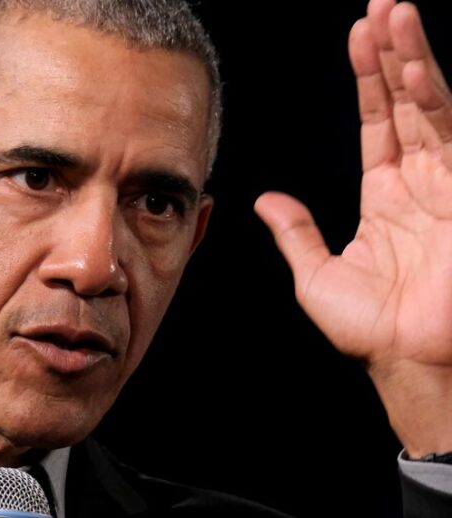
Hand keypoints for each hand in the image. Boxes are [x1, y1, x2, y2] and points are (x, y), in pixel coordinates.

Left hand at [254, 0, 450, 457]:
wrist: (407, 357)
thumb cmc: (370, 327)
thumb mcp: (316, 274)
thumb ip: (296, 232)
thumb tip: (265, 202)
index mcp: (386, 198)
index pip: (378, 125)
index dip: (369, 83)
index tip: (358, 40)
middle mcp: (419, 183)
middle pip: (406, 105)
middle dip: (393, 56)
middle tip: (381, 8)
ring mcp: (446, 183)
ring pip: (431, 107)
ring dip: (413, 59)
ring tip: (394, 14)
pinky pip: (448, 134)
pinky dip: (431, 96)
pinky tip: (413, 65)